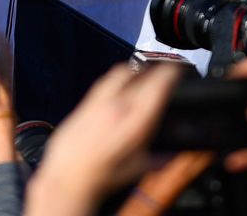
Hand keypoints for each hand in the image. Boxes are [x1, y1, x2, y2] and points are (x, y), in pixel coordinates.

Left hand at [25, 65, 179, 215]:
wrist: (68, 176)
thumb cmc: (103, 176)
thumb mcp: (138, 169)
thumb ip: (160, 158)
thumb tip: (172, 154)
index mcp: (136, 122)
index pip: (157, 86)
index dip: (171, 74)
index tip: (178, 71)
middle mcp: (118, 107)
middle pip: (141, 75)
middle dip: (156, 71)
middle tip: (166, 73)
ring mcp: (100, 102)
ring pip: (121, 72)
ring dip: (136, 70)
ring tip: (145, 73)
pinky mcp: (85, 103)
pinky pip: (105, 81)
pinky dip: (118, 78)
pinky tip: (120, 84)